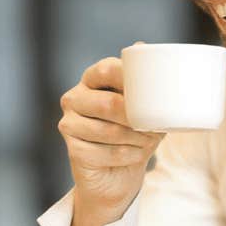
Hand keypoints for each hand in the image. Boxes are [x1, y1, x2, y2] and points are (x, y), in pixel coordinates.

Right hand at [58, 55, 164, 225]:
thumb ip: (148, 88)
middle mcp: (74, 98)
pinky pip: (106, 152)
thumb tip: (148, 50)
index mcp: (91, 80)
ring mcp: (69, 124)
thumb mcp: (146, 110)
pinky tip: (136, 155)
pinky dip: (129, 155)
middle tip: (156, 127)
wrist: (118, 176)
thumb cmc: (134, 135)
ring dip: (136, 139)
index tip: (151, 92)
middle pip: (108, 103)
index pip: (106, 69)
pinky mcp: (73, 150)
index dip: (129, 78)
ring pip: (108, 130)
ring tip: (150, 141)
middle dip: (137, 118)